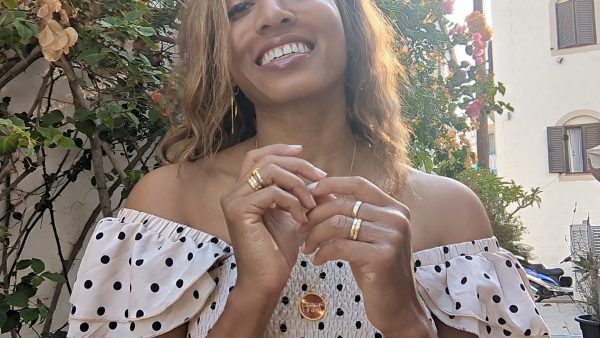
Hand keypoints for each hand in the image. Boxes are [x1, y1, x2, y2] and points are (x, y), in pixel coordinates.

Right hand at [220, 144, 325, 295]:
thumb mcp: (294, 216)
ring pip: (269, 171)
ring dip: (297, 183)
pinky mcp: (238, 211)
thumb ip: (302, 196)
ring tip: (311, 202)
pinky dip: (292, 201)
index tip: (302, 150)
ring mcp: (233, 200)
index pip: (258, 157)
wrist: (266, 281)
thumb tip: (323, 179)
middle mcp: (234, 192)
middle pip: (266, 159)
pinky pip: (272, 192)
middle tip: (320, 177)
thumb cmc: (277, 252)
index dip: (279, 149)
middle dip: (297, 165)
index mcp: (244, 191)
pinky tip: (301, 218)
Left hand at [301, 176, 428, 334]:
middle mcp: (396, 218)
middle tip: (300, 228)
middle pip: (343, 204)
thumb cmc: (377, 271)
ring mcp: (392, 236)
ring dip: (315, 235)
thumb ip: (348, 215)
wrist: (398, 307)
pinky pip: (340, 246)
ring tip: (307, 247)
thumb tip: (317, 193)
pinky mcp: (382, 256)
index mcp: (395, 208)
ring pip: (338, 223)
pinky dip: (322, 252)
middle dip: (315, 215)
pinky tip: (317, 260)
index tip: (308, 193)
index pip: (358, 183)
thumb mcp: (364, 237)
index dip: (330, 184)